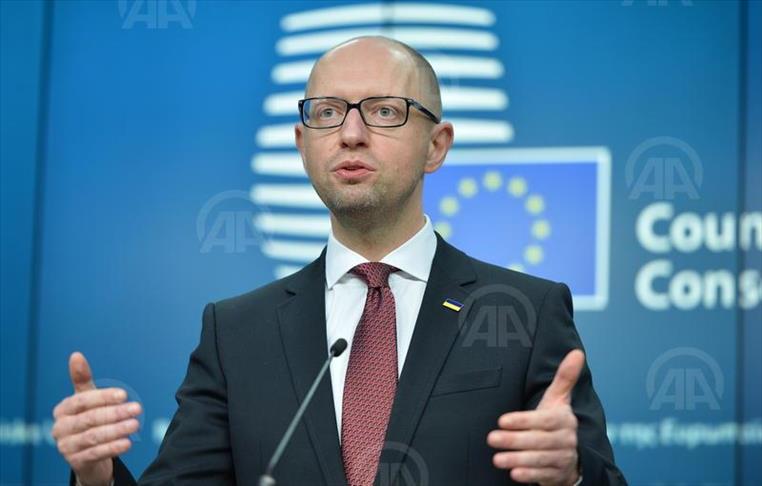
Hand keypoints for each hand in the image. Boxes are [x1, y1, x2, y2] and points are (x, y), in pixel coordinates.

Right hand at [51, 352, 142, 485]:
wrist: (85, 454)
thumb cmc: (88, 420)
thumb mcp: (87, 400)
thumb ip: (82, 380)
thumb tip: (75, 354)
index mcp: (63, 410)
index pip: (82, 401)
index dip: (103, 397)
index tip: (124, 395)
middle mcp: (60, 428)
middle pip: (89, 419)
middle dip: (115, 413)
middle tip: (137, 408)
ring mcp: (66, 447)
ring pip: (93, 437)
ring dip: (116, 430)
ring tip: (135, 424)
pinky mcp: (76, 462)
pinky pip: (96, 453)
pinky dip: (113, 447)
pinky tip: (128, 442)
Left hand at [487, 349, 583, 485]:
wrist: (574, 456)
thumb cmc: (557, 423)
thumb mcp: (559, 401)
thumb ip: (565, 378)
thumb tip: (577, 352)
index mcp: (564, 419)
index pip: (544, 420)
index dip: (523, 421)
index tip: (501, 420)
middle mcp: (566, 440)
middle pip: (539, 441)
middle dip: (513, 441)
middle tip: (491, 438)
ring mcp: (563, 459)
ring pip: (539, 460)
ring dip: (517, 460)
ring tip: (497, 459)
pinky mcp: (558, 475)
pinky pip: (543, 476)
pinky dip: (529, 475)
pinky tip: (514, 473)